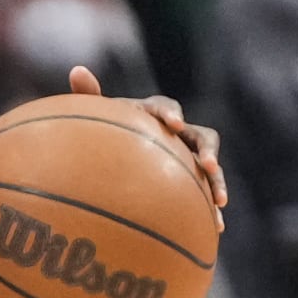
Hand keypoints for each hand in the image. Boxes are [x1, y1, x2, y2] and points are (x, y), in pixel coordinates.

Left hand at [69, 66, 228, 225]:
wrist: (113, 156)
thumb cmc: (102, 132)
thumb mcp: (95, 117)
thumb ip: (89, 96)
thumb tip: (77, 69)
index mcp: (153, 113)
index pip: (165, 107)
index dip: (171, 114)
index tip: (172, 124)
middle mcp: (176, 132)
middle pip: (201, 136)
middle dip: (207, 150)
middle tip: (208, 164)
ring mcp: (186, 155)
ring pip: (209, 164)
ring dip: (217, 180)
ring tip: (220, 201)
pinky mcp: (190, 178)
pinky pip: (205, 191)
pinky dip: (211, 207)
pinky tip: (216, 227)